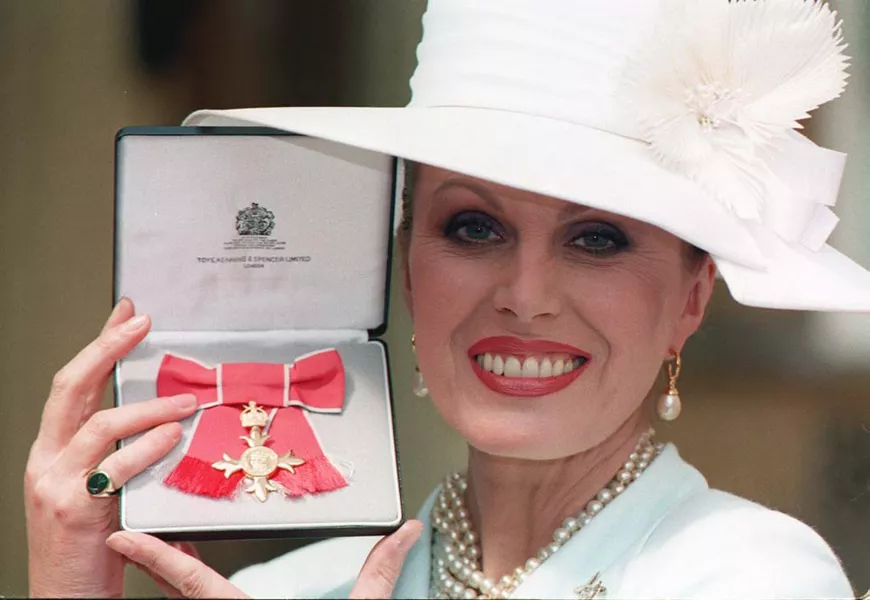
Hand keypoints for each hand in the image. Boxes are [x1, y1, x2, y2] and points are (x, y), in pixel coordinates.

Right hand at [25, 298, 199, 597]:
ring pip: (99, 425)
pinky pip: (115, 468)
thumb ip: (117, 453)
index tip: (126, 314)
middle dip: (106, 348)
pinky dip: (147, 447)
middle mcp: (46, 460)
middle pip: (70, 388)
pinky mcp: (76, 511)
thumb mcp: (94, 489)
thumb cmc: (86, 546)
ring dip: (147, 407)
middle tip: (141, 325)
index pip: (71, 385)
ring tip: (185, 402)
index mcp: (51, 451)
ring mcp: (56, 484)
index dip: (98, 344)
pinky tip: (172, 436)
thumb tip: (162, 417)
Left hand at [107, 520, 424, 598]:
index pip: (193, 582)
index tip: (124, 536)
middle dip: (158, 561)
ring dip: (173, 580)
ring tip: (163, 549)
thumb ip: (380, 572)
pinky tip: (194, 585)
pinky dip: (190, 596)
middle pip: (180, 593)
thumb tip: (405, 531)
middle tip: (136, 531)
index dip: (157, 557)